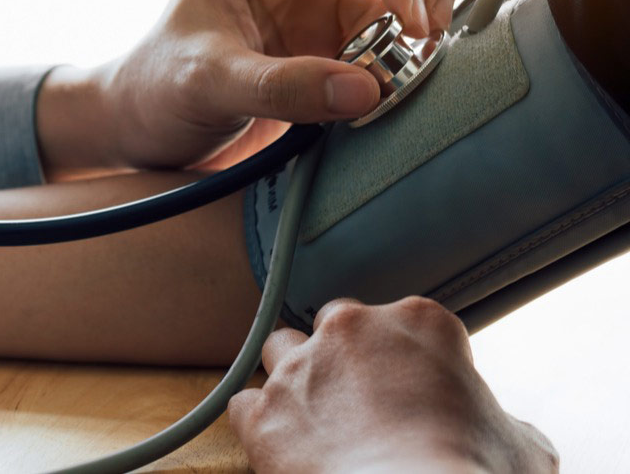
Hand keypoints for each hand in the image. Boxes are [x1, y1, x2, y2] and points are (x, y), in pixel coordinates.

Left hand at [37, 0, 461, 176]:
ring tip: (417, 69)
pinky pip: (389, 34)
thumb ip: (281, 86)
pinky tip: (397, 89)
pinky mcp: (330, 41)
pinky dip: (406, 56)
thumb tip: (368, 89)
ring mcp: (317, 1)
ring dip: (422, 18)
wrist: (142, 129)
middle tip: (435, 33)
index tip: (413, 23)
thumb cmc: (157, 92)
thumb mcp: (208, 86)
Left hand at [227, 297, 558, 473]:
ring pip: (280, 352)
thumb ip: (501, 419)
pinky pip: (244, 406)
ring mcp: (299, 368)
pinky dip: (258, 424)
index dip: (407, 360)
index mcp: (419, 322)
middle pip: (333, 326)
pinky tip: (280, 446)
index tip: (414, 392)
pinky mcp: (262, 413)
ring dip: (293, 379)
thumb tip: (506, 432)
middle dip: (342, 357)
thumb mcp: (523, 443)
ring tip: (313, 419)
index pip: (403, 323)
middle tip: (361, 403)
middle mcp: (350, 329)